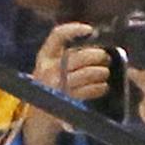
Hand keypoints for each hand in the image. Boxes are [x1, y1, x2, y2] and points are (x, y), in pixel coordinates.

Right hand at [20, 22, 114, 144]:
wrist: (39, 115)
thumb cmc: (50, 85)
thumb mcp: (50, 66)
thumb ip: (65, 54)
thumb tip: (93, 43)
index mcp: (44, 56)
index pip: (57, 36)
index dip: (74, 29)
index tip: (89, 29)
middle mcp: (49, 69)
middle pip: (79, 56)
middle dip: (97, 55)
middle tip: (105, 58)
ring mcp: (57, 85)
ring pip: (87, 73)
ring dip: (101, 72)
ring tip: (104, 73)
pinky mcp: (67, 99)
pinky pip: (89, 90)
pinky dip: (99, 87)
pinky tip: (102, 87)